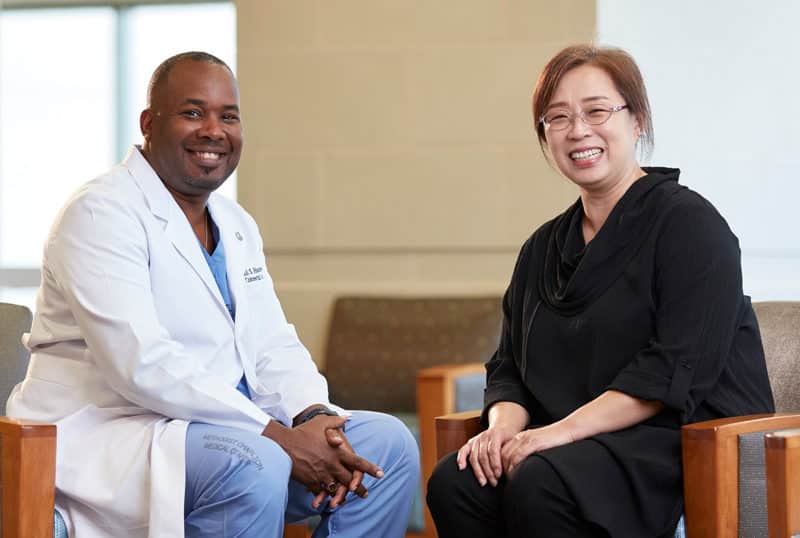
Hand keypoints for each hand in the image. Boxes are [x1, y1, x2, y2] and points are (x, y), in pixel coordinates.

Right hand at [262, 416, 382, 507]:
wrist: (284, 443)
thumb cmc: (303, 431)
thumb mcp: (322, 422)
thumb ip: (336, 421)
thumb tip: (347, 418)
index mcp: (338, 452)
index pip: (358, 462)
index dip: (370, 469)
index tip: (381, 474)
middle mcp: (332, 465)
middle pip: (349, 480)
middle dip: (358, 488)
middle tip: (365, 494)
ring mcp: (321, 474)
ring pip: (335, 489)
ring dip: (342, 495)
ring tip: (346, 500)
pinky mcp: (310, 481)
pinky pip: (320, 491)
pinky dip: (324, 495)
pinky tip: (327, 500)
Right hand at [456, 425, 517, 486]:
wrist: (503, 427)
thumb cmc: (509, 439)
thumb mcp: (514, 442)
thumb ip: (511, 453)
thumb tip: (513, 468)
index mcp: (496, 434)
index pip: (493, 450)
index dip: (495, 464)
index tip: (499, 475)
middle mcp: (484, 436)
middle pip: (483, 456)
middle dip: (488, 471)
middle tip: (494, 482)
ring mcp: (476, 439)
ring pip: (474, 456)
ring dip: (478, 471)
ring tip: (484, 482)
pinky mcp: (470, 443)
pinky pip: (463, 451)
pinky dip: (461, 459)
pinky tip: (462, 468)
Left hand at [500, 422, 573, 473]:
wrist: (567, 430)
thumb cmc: (555, 440)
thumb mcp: (537, 444)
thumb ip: (529, 451)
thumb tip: (523, 466)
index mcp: (521, 437)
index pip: (503, 451)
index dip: (500, 464)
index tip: (502, 475)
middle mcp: (521, 437)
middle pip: (502, 454)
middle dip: (500, 468)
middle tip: (503, 480)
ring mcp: (526, 439)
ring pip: (508, 455)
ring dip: (505, 469)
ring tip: (508, 480)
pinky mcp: (533, 442)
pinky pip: (518, 454)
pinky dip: (513, 465)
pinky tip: (514, 473)